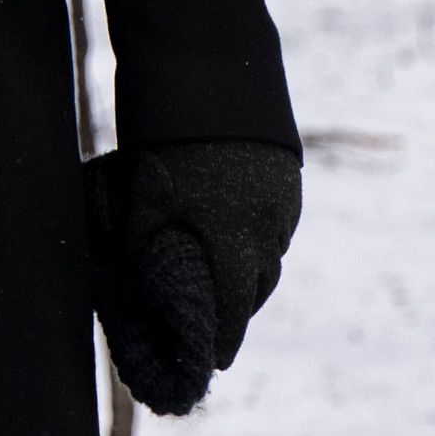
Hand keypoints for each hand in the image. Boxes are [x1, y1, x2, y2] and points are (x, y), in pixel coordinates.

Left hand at [90, 139, 299, 416]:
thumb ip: (148, 250)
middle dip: (240, 312)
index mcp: (231, 241)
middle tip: (220, 327)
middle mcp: (266, 228)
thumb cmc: (166, 142)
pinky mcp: (290, 177)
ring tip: (232, 283)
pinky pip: (280, 226)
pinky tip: (243, 236)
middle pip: (259, 287)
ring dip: (255, 274)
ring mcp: (284, 201)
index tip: (216, 361)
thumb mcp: (144, 203)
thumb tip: (146, 287)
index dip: (223, 340)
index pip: (232, 310)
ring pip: (273, 256)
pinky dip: (263, 241)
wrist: (212, 73)